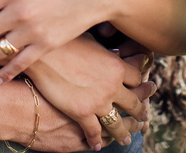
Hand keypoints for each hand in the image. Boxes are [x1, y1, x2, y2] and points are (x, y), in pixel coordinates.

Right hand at [23, 35, 152, 150]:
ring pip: (117, 123)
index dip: (140, 85)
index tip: (144, 88)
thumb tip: (113, 53)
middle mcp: (112, 86)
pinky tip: (96, 145)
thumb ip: (104, 52)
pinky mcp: (82, 113)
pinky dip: (96, 140)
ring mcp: (98, 102)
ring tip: (126, 138)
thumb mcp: (89, 42)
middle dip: (140, 112)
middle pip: (133, 103)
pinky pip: (94, 132)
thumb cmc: (63, 43)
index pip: (137, 78)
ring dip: (123, 133)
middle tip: (144, 117)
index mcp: (116, 66)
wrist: (40, 55)